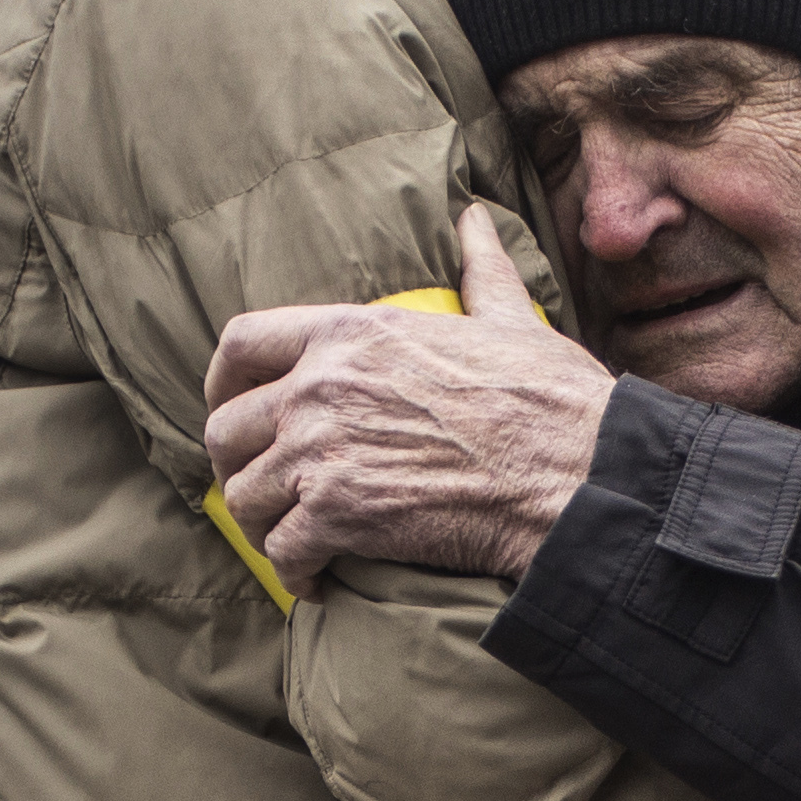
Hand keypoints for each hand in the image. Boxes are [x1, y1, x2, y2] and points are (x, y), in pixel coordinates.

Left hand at [204, 202, 610, 584]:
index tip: (232, 407)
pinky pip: (280, 551)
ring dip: (266, 527)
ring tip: (297, 541)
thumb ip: (481, 271)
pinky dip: (296, 574)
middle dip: (239, 467)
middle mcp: (323, 385)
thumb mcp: (509, 319)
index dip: (223, 382)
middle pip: (227, 429)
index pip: (242, 342)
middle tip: (269, 493)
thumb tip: (476, 220)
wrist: (577, 475)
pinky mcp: (338, 514)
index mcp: (354, 332)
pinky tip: (320, 580)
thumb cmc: (552, 401)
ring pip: (244, 498)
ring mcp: (323, 449)